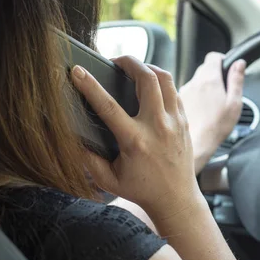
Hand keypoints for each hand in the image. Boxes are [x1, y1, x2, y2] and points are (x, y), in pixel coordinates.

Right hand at [71, 57, 200, 219]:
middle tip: (116, 60)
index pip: (109, 106)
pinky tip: (150, 86)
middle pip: (147, 79)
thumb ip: (89, 160)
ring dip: (148, 67)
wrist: (177, 199)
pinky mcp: (184, 120)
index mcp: (135, 141)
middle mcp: (157, 126)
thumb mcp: (108, 180)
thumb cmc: (141, 189)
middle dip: (129, 62)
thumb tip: (75, 138)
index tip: (77, 71)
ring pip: (165, 79)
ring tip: (134, 69)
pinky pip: (174, 90)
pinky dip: (161, 82)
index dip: (90, 86)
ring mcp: (175, 121)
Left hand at [179, 52, 245, 172]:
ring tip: (210, 103)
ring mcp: (184, 91)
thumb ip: (237, 80)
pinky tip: (200, 110)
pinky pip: (187, 91)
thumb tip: (239, 64)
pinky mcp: (177, 100)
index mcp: (209, 80)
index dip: (222, 60)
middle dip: (213, 74)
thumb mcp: (234, 104)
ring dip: (202, 86)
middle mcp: (194, 82)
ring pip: (195, 80)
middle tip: (221, 89)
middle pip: (204, 68)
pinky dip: (194, 96)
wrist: (197, 145)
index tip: (226, 68)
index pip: (213, 57)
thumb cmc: (216, 128)